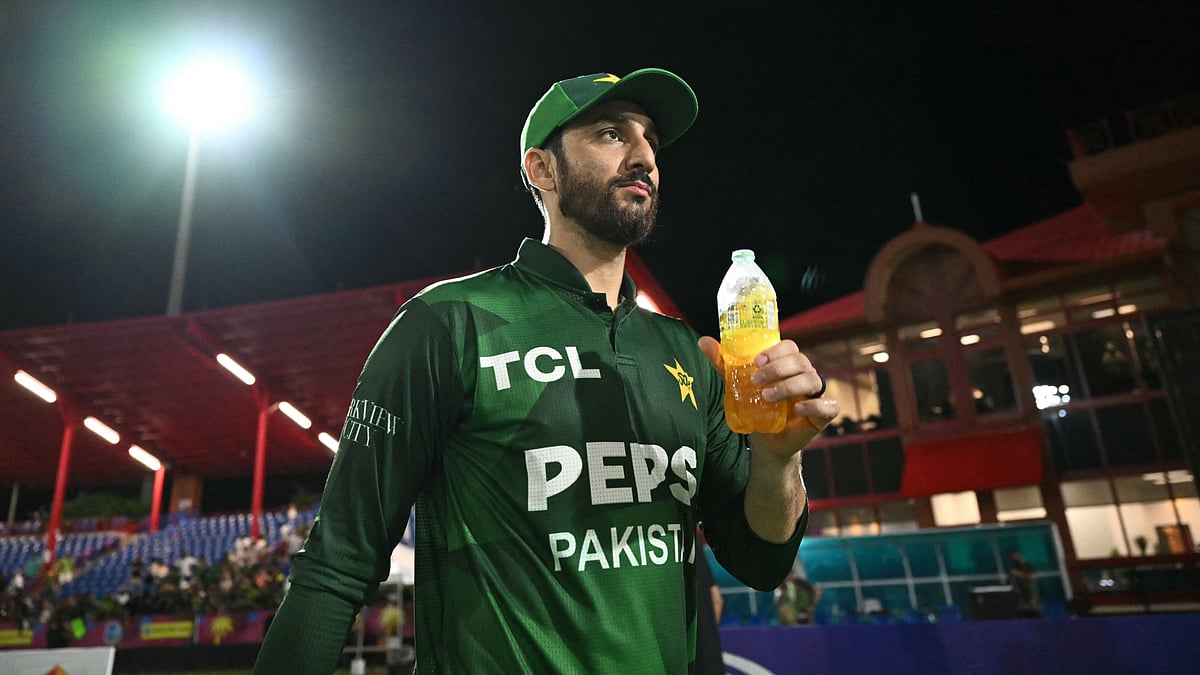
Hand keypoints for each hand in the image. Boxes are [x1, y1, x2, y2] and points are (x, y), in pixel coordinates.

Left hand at [698, 336, 838, 457]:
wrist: (765, 442)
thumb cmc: (756, 408)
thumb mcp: (738, 386)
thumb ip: (724, 365)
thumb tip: (703, 341)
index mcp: (788, 364)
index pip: (789, 347)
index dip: (776, 351)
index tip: (756, 360)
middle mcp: (804, 375)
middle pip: (800, 361)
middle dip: (778, 368)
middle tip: (756, 380)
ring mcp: (816, 394)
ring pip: (812, 380)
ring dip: (789, 385)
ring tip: (767, 396)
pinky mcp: (823, 415)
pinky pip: (829, 406)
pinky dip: (815, 405)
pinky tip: (798, 408)